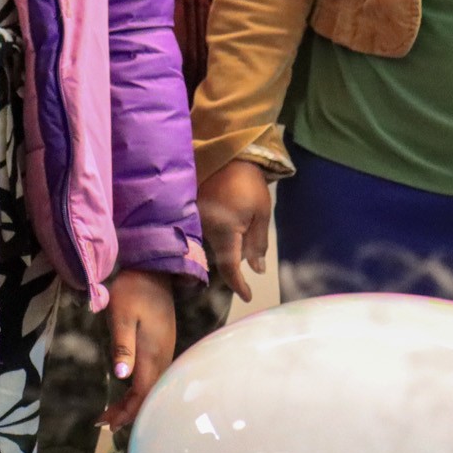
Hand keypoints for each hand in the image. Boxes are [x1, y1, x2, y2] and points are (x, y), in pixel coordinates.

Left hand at [99, 269, 175, 428]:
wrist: (154, 271)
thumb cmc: (134, 290)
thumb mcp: (122, 316)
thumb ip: (123, 346)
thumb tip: (122, 376)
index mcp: (153, 352)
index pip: (143, 392)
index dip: (128, 411)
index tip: (110, 425)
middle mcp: (163, 356)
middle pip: (149, 395)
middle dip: (129, 413)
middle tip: (105, 425)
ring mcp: (164, 352)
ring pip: (151, 387)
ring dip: (132, 403)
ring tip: (111, 416)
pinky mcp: (161, 346)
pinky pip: (152, 376)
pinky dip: (138, 389)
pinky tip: (127, 391)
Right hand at [199, 159, 272, 303]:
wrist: (228, 155)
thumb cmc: (249, 185)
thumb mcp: (261, 214)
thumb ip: (258, 243)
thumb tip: (256, 269)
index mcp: (225, 231)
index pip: (229, 266)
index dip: (238, 284)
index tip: (247, 296)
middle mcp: (205, 229)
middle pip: (221, 254)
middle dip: (237, 255)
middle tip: (250, 234)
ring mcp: (195, 220)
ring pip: (213, 242)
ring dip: (227, 240)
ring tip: (239, 219)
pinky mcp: (190, 211)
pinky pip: (205, 230)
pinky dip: (218, 230)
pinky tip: (226, 214)